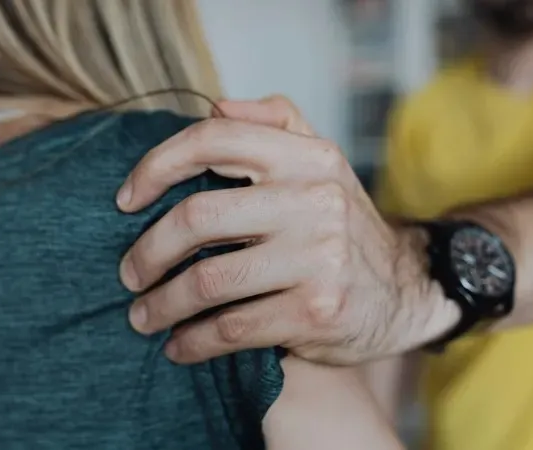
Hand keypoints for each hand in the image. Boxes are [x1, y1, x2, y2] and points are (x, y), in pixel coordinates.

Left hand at [117, 96, 456, 364]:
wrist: (407, 290)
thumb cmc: (343, 227)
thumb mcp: (323, 164)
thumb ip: (277, 124)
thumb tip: (217, 105)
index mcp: (308, 157)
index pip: (215, 139)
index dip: (157, 165)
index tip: (126, 200)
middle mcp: (316, 200)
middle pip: (198, 217)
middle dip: (148, 251)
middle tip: (130, 274)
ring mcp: (318, 258)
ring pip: (208, 281)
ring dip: (162, 305)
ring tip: (143, 317)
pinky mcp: (316, 311)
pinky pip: (232, 328)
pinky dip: (194, 342)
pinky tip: (180, 346)